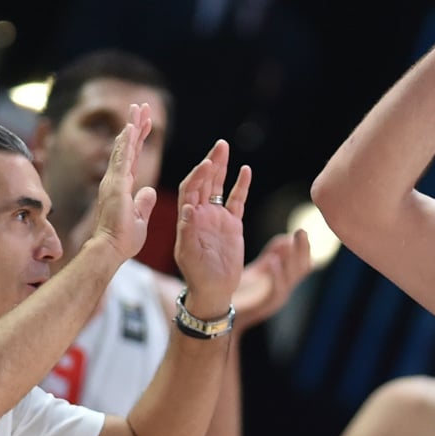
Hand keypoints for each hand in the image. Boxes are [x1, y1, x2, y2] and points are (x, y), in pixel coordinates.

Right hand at [88, 103, 157, 258]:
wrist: (110, 250)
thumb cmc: (122, 240)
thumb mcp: (138, 219)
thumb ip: (143, 204)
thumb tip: (149, 191)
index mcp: (122, 187)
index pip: (131, 157)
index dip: (137, 139)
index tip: (143, 123)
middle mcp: (115, 180)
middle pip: (127, 147)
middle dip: (135, 126)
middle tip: (141, 107)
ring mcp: (114, 181)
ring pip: (124, 148)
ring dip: (132, 128)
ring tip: (138, 109)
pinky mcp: (115, 186)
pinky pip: (122, 159)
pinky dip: (126, 142)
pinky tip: (131, 127)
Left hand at [173, 140, 248, 316]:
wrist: (214, 290)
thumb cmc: (197, 275)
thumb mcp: (188, 254)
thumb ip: (188, 230)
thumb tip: (188, 208)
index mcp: (188, 218)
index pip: (190, 189)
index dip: (197, 176)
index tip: (206, 164)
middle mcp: (201, 213)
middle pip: (205, 181)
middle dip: (211, 162)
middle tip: (219, 145)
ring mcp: (217, 217)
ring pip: (219, 186)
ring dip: (222, 167)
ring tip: (225, 148)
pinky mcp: (233, 224)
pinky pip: (237, 200)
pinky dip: (241, 186)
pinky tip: (246, 170)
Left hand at [233, 229, 310, 332]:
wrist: (224, 315)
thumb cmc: (241, 291)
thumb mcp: (260, 269)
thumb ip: (273, 255)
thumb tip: (287, 238)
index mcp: (285, 278)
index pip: (302, 261)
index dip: (303, 246)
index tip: (300, 231)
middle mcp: (285, 287)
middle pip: (302, 267)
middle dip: (303, 249)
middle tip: (301, 231)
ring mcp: (278, 297)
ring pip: (293, 277)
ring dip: (293, 258)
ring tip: (291, 240)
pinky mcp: (267, 305)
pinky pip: (277, 289)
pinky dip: (277, 275)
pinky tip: (273, 261)